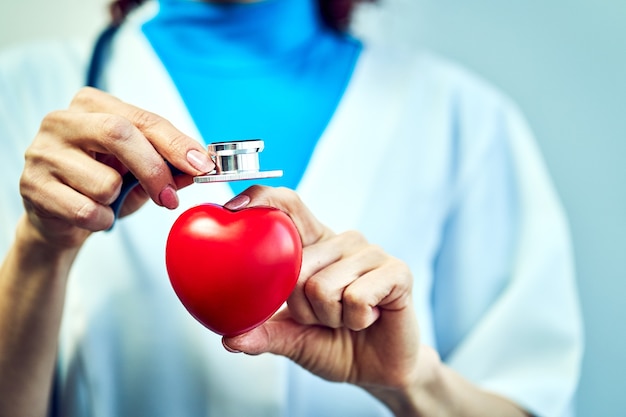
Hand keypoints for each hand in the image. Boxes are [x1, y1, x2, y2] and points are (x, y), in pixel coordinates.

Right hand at [19, 87, 214, 248]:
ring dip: (118, 201)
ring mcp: (42, 151)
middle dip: (155, 171)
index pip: (144, 119)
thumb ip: (169, 165)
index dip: (177, 144)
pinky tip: (89, 214)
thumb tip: (200, 167)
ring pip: (105, 182)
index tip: (203, 166)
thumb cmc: (102, 185)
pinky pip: (87, 210)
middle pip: (120, 135)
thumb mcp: (140, 171)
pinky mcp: (32, 186)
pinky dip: (101, 220)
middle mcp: (63, 120)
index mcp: (93, 105)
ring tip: (106, 200)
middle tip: (170, 199)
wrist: (59, 219)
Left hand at [222, 186, 420, 392]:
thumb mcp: (292, 339)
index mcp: (314, 245)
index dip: (263, 199)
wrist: (377, 371)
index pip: (288, 205)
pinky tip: (369, 319)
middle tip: (323, 318)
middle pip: (297, 267)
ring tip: (346, 319)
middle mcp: (341, 241)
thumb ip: (264, 333)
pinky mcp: (397, 271)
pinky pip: (355, 297)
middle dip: (303, 309)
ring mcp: (370, 253)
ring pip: (323, 287)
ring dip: (330, 318)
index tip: (233, 209)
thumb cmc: (333, 344)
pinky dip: (356, 320)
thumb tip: (229, 338)